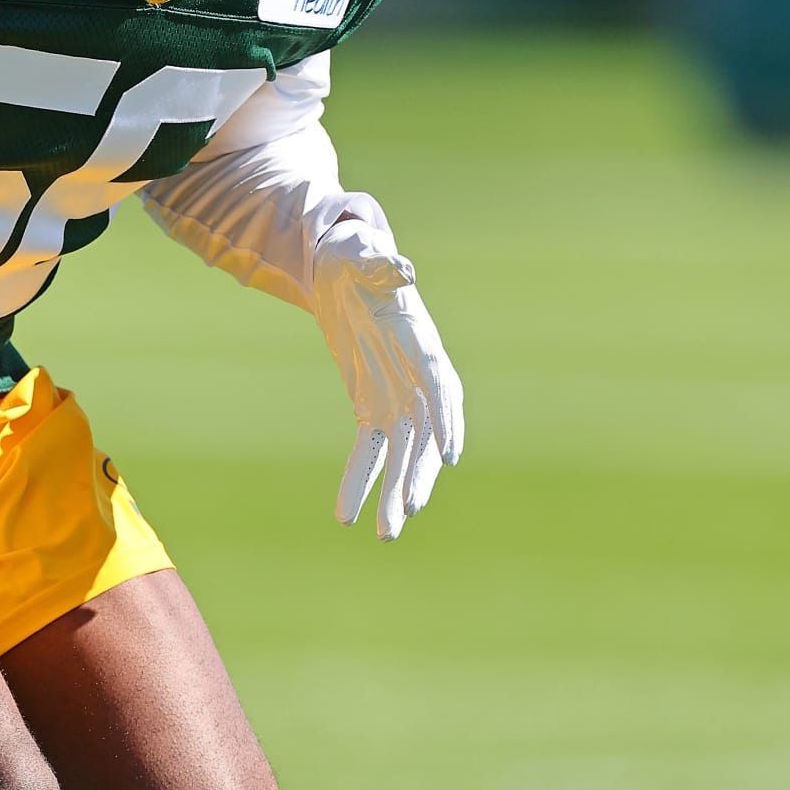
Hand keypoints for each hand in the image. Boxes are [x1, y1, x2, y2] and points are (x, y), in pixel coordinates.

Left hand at [311, 211, 463, 540]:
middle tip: (409, 511)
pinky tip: (346, 517)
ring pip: (400, 455)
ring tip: (385, 535)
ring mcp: (397, 397)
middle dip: (417, 473)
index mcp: (423, 345)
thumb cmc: (355, 256)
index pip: (443, 389)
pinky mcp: (372, 407)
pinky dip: (359, 482)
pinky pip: (369, 452)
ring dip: (393, 493)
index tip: (449, 457)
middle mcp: (418, 379)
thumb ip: (380, 264)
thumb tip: (403, 268)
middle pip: (424, 435)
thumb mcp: (361, 255)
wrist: (340, 266)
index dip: (448, 422)